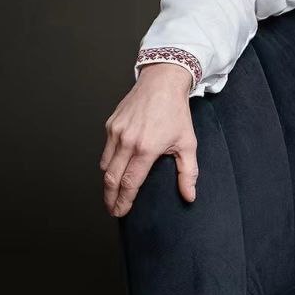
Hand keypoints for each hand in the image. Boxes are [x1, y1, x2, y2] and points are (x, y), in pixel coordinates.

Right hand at [100, 63, 197, 216]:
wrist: (162, 82)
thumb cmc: (176, 112)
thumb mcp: (187, 143)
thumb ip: (188, 172)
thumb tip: (189, 195)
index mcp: (146, 148)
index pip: (129, 184)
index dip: (123, 202)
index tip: (121, 212)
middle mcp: (127, 141)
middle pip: (111, 179)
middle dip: (110, 198)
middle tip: (113, 209)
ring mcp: (116, 132)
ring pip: (105, 166)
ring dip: (108, 182)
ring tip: (113, 193)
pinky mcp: (110, 125)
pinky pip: (105, 150)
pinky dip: (108, 163)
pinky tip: (116, 169)